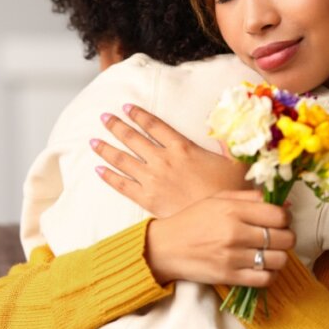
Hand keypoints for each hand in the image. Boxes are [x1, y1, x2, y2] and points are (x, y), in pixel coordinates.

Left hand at [92, 104, 249, 216]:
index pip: (155, 125)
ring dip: (106, 148)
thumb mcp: (235, 161)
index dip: (139, 115)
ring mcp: (153, 180)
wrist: (218, 221)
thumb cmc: (229, 192)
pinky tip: (98, 169)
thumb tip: (226, 127)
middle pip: (133, 138)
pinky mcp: (147, 200)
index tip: (127, 107)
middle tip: (104, 118)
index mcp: (183, 148)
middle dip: (117, 126)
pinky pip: (122, 185)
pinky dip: (109, 176)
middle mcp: (163, 160)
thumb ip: (227, 143)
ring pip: (123, 159)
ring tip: (93, 140)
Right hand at [145, 190, 294, 286]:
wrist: (165, 247)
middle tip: (277, 237)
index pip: (279, 215)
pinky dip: (270, 274)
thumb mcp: (218, 199)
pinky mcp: (229, 277)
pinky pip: (265, 279)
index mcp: (233, 210)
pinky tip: (263, 268)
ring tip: (270, 253)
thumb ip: (250, 197)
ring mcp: (233, 257)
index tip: (280, 220)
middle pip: (284, 238)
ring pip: (279, 260)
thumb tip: (283, 202)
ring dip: (280, 257)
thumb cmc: (192, 220)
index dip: (286, 218)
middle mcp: (235, 233)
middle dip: (286, 237)